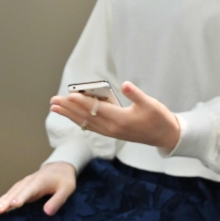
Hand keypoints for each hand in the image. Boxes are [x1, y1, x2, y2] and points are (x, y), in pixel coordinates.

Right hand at [0, 162, 75, 218]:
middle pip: (14, 193)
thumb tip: (48, 213)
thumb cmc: (64, 180)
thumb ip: (58, 200)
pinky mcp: (18, 189)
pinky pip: (6, 197)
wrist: (59, 167)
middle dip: (4, 202)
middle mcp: (27, 183)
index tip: (14, 205)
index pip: (30, 190)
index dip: (22, 197)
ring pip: (7, 195)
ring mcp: (21, 186)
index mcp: (40, 182)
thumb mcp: (67, 189)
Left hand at [50, 82, 180, 151]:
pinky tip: (73, 116)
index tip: (69, 94)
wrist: (165, 135)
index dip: (82, 101)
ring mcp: (111, 132)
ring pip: (86, 123)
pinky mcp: (112, 133)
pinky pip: (91, 126)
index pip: (97, 109)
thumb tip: (125, 85)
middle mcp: (113, 128)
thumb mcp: (151, 103)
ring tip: (56, 108)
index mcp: (121, 120)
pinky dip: (80, 120)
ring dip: (70, 115)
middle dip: (69, 108)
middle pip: (86, 117)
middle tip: (54, 101)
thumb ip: (136, 94)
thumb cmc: (159, 118)